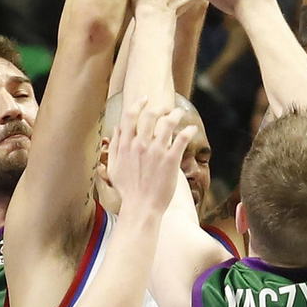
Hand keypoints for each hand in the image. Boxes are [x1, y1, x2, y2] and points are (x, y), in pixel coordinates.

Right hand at [110, 97, 198, 217]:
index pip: (130, 116)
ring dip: (176, 114)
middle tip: (166, 108)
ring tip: (180, 113)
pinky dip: (188, 130)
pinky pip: (181, 139)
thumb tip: (116, 129)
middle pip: (150, 115)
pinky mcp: (170, 160)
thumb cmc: (127, 190)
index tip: (145, 99)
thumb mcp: (114, 168)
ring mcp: (156, 152)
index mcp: (126, 145)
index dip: (138, 104)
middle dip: (159, 107)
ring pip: (167, 123)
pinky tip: (192, 129)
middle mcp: (140, 145)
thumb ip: (115, 147)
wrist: (141, 207)